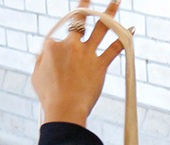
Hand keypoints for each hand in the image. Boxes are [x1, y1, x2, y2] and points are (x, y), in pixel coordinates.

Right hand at [31, 0, 126, 125]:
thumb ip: (40, 61)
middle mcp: (70, 45)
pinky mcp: (100, 65)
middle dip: (85, 7)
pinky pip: (114, 48)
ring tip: (117, 1)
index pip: (56, 40)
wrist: (65, 109)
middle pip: (78, 22)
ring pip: (100, 28)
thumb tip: (41, 54)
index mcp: (52, 46)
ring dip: (109, 13)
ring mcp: (86, 53)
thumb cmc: (49, 96)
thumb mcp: (36, 77)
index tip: (58, 66)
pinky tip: (132, 29)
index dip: (57, 51)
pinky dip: (124, 39)